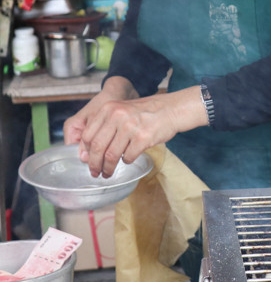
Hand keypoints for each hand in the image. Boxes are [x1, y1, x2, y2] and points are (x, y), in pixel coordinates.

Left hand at [67, 80, 208, 177]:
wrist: (173, 109)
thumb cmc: (147, 112)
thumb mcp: (122, 110)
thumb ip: (106, 125)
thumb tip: (89, 151)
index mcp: (109, 109)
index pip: (88, 135)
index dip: (86, 152)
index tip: (87, 161)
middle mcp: (117, 116)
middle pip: (98, 147)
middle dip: (95, 164)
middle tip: (95, 173)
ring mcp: (130, 127)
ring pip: (111, 155)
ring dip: (108, 168)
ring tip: (108, 173)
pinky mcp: (143, 138)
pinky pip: (128, 156)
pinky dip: (126, 161)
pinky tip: (128, 160)